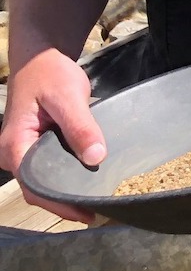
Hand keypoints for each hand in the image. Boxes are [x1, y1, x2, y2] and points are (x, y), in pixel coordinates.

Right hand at [0, 50, 104, 223]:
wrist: (39, 57)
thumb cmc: (48, 73)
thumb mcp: (67, 96)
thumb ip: (80, 126)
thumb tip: (95, 157)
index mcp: (14, 145)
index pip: (35, 186)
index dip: (60, 204)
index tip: (87, 214)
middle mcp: (13, 153)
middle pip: (38, 188)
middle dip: (64, 203)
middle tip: (97, 213)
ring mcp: (23, 150)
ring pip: (44, 179)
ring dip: (66, 190)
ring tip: (95, 201)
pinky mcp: (35, 145)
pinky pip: (49, 167)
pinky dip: (66, 175)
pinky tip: (87, 180)